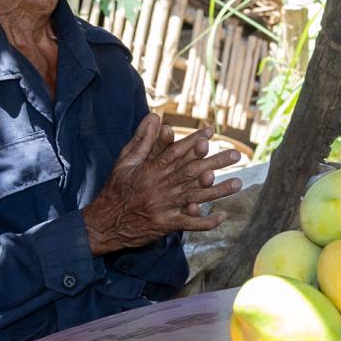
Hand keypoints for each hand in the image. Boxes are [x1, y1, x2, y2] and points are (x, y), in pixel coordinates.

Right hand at [82, 118, 243, 253]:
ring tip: (238, 182)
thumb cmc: (114, 190)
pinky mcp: (165, 224)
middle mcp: (160, 186)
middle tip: (236, 154)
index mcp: (150, 170)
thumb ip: (142, 140)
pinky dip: (206, 221)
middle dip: (215, 162)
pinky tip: (222, 215)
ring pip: (195, 195)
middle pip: (191, 172)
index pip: (177, 152)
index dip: (195, 141)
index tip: (211, 132)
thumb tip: (155, 116)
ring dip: (219, 190)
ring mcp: (164, 206)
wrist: (103, 224)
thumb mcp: (124, 162)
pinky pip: (189, 223)